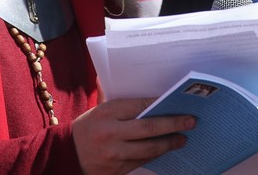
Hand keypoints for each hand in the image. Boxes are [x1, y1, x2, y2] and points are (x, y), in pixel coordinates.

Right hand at [72, 97, 196, 174]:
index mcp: (106, 113)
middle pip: (149, 128)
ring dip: (169, 143)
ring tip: (182, 138)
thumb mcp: (101, 109)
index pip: (140, 106)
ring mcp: (113, 155)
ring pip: (148, 149)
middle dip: (173, 124)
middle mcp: (110, 134)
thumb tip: (146, 91)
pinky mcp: (115, 170)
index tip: (178, 101)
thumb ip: (122, 101)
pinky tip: (166, 149)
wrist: (66, 154)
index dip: (161, 104)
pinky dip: (156, 154)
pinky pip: (142, 161)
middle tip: (191, 121)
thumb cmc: (88, 127)